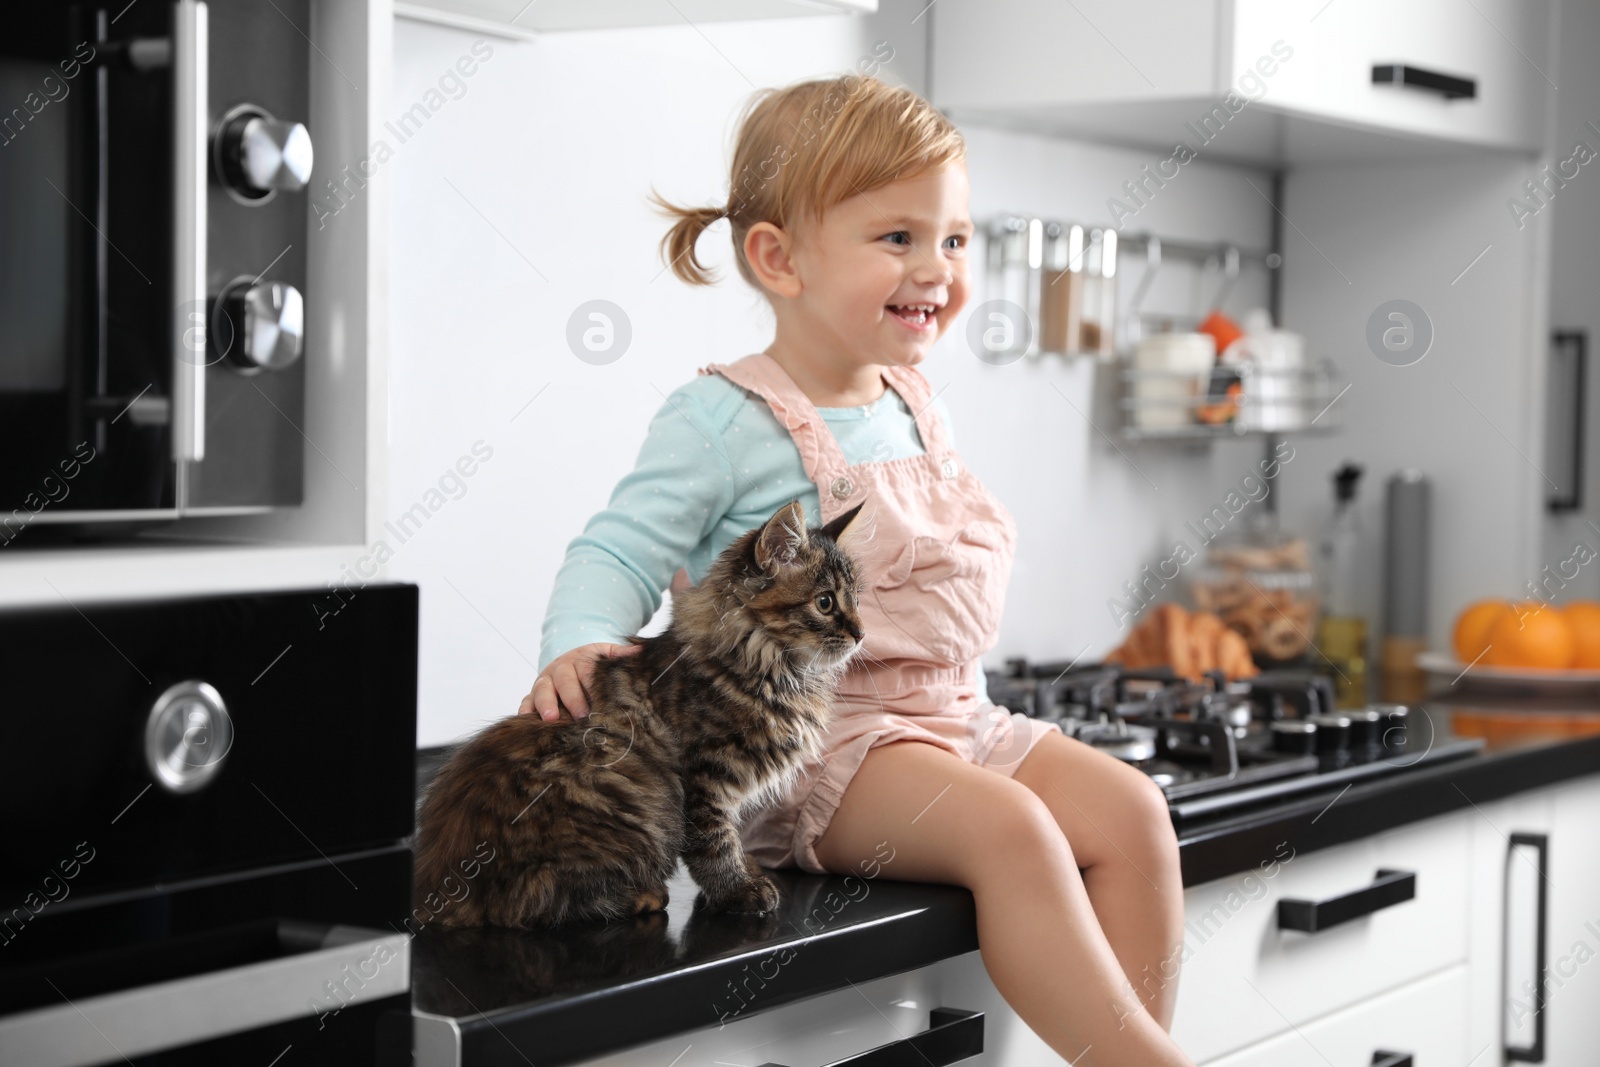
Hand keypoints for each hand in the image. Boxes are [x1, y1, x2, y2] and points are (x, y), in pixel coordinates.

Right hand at [518, 642, 640, 720]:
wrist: (569, 660)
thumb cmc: (591, 663)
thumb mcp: (605, 654)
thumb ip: (620, 654)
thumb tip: (642, 650)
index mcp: (580, 660)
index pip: (587, 673)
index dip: (593, 687)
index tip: (602, 701)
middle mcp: (560, 669)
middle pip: (564, 682)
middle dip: (572, 699)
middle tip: (581, 715)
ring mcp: (544, 681)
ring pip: (541, 691)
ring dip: (545, 704)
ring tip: (551, 719)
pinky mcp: (532, 693)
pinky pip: (525, 701)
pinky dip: (525, 710)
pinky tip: (527, 721)